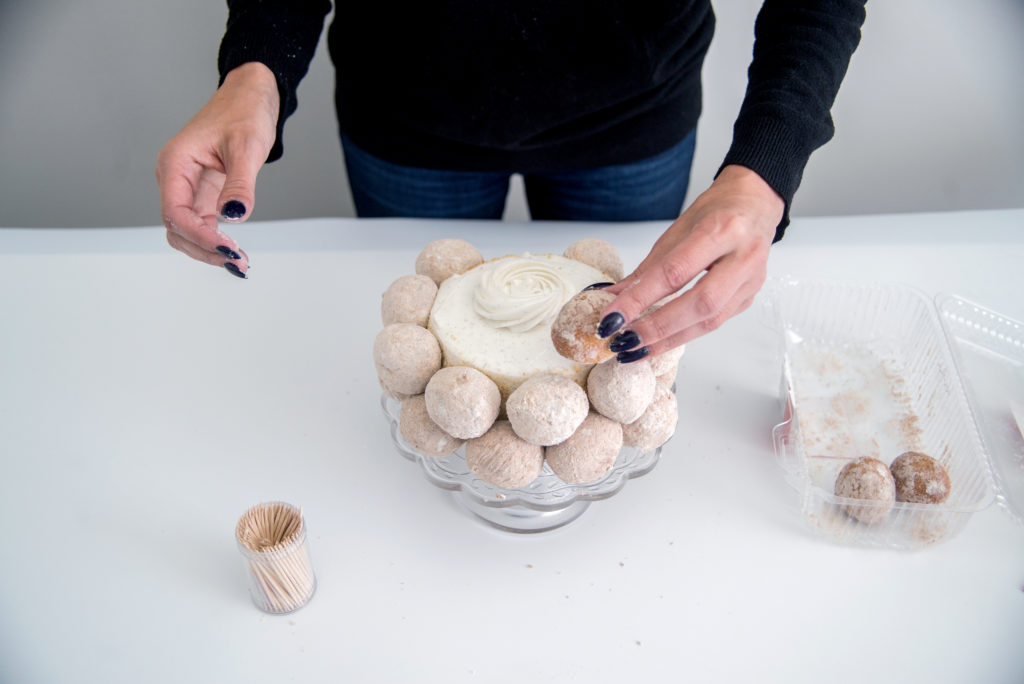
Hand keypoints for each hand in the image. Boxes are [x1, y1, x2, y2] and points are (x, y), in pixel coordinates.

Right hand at [155, 62, 279, 277]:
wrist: (250, 96)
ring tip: (240, 262)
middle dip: (203, 248)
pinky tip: (235, 251)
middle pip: (176, 228)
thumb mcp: (246, 146)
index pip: (175, 212)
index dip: (199, 235)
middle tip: (237, 262)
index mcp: (175, 162)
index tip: (228, 248)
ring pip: (187, 231)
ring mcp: (187, 187)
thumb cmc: (244, 112)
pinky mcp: (202, 193)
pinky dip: (216, 240)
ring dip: (209, 250)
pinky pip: (201, 224)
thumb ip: (239, 183)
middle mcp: (174, 177)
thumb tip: (234, 215)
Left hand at [600, 164, 783, 361]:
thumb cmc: (716, 211)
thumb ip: (647, 268)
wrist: (756, 203)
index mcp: (721, 229)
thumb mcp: (678, 230)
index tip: (610, 318)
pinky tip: (659, 342)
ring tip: (636, 350)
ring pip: (710, 320)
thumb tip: (611, 296)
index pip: (674, 272)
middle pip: (699, 303)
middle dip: (657, 327)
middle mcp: (743, 256)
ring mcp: (751, 280)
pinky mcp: (749, 297)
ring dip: (668, 340)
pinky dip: (683, 334)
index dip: (639, 299)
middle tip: (623, 341)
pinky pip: (715, 322)